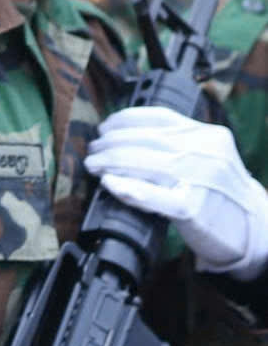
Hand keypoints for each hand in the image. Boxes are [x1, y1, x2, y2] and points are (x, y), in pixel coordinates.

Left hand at [85, 106, 267, 276]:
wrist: (254, 227)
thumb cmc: (221, 191)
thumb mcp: (209, 155)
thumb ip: (177, 141)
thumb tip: (123, 133)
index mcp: (209, 135)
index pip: (158, 118)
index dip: (123, 120)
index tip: (104, 127)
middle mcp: (206, 152)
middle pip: (146, 140)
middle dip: (111, 143)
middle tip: (93, 150)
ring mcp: (201, 180)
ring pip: (145, 162)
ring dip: (110, 162)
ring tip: (94, 165)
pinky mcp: (193, 208)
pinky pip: (153, 195)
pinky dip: (127, 187)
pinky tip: (109, 183)